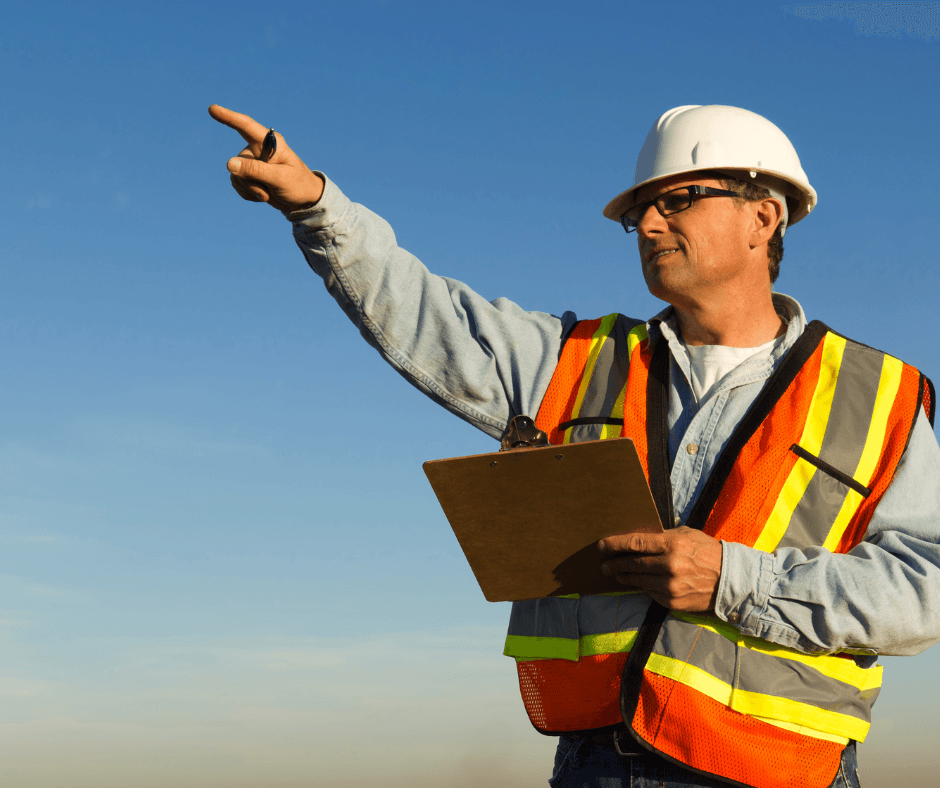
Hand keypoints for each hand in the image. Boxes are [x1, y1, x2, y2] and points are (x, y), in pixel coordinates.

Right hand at [208, 104, 324, 211]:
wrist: (303, 200)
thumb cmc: (298, 185)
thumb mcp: (280, 178)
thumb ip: (255, 170)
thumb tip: (229, 164)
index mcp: (270, 142)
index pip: (246, 126)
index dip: (228, 117)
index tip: (212, 109)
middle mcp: (258, 149)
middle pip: (239, 162)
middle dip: (250, 181)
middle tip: (268, 191)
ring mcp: (252, 162)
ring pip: (235, 175)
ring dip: (250, 189)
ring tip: (268, 193)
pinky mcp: (248, 175)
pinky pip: (237, 184)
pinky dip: (248, 194)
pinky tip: (263, 195)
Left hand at [598, 527, 722, 612]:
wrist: (731, 580)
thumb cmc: (707, 552)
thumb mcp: (687, 535)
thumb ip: (663, 536)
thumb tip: (639, 539)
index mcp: (673, 544)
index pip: (636, 543)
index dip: (615, 544)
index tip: (602, 545)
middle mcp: (670, 565)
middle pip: (633, 564)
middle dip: (615, 564)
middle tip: (604, 565)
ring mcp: (671, 586)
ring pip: (638, 580)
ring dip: (624, 577)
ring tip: (616, 574)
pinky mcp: (673, 601)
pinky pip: (650, 593)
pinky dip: (643, 587)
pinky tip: (639, 583)